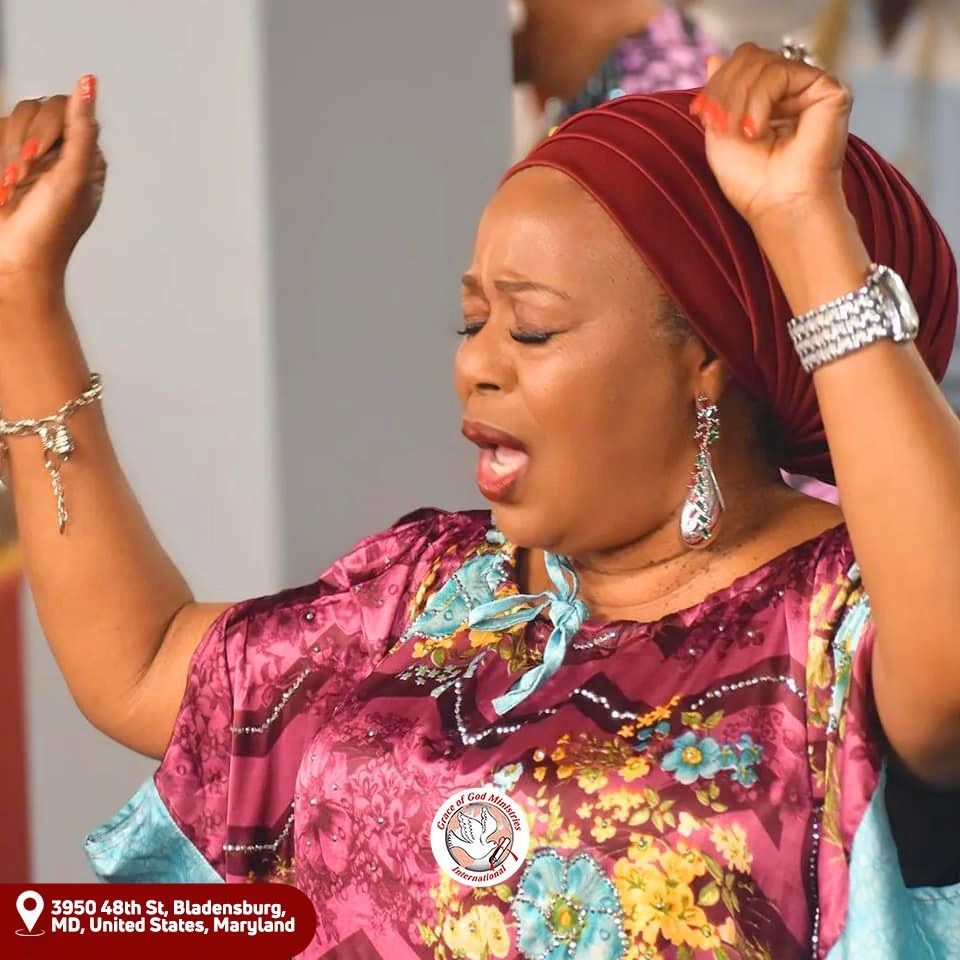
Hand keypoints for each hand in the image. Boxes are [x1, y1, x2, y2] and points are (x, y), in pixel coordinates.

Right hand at [0, 75, 105, 294]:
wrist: (16, 261)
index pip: (67, 110)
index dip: (48, 129)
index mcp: (87, 158)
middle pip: (36, 111)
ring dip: (8, 153)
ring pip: (13, 121)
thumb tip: (88, 82)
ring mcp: (34, 159)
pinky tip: (4, 188)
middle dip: (25, 144)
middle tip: (23, 179)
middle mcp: (63, 154)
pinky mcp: (7, 162)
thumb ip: (81, 128)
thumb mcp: (72, 176)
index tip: (41, 161)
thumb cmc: (50, 228)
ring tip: (11, 187)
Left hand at [691, 44, 852, 231]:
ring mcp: (810, 88)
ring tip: (745, 133)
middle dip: (725, 90)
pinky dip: (758, 100)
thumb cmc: (751, 182)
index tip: (702, 114)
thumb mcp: (720, 133)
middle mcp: (791, 90)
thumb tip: (713, 57)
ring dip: (739, 99)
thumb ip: (718, 94)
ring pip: (761, 62)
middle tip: (722, 125)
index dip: (716, 84)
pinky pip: (779, 72)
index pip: (739, 65)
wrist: (778, 205)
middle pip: (749, 57)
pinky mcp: (827, 90)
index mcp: (768, 99)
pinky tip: (757, 129)